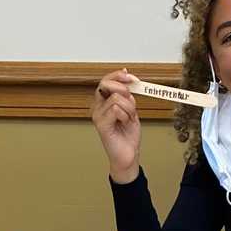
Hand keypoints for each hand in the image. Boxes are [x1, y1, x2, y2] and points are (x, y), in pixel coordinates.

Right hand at [91, 69, 141, 183]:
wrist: (129, 155)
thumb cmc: (128, 135)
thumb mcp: (131, 109)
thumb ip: (128, 94)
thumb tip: (127, 76)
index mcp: (103, 102)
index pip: (106, 80)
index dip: (119, 75)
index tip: (132, 78)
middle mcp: (98, 107)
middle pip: (106, 84)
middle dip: (123, 89)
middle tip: (131, 100)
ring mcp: (98, 116)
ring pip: (117, 98)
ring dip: (129, 108)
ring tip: (128, 119)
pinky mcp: (101, 125)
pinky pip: (116, 110)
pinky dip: (126, 116)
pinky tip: (125, 124)